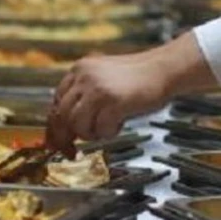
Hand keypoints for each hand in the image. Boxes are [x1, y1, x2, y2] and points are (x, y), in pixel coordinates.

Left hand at [47, 34, 215, 151]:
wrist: (165, 68)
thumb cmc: (138, 78)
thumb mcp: (102, 79)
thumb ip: (83, 96)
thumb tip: (63, 126)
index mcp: (79, 70)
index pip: (55, 102)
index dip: (55, 126)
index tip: (56, 141)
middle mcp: (84, 77)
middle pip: (61, 116)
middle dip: (65, 138)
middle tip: (70, 151)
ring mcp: (98, 88)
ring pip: (77, 125)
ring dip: (91, 134)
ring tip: (106, 128)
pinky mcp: (114, 101)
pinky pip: (100, 129)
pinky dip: (108, 133)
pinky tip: (119, 124)